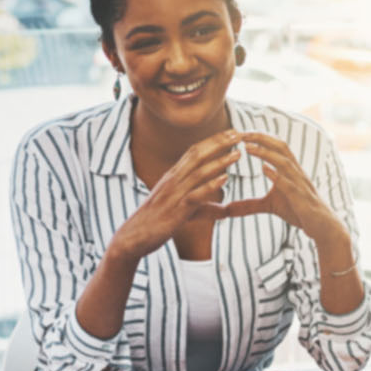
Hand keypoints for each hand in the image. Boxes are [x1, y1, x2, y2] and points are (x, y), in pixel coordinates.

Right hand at [113, 131, 245, 259]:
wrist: (132, 237)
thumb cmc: (156, 222)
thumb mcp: (183, 211)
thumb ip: (205, 208)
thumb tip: (225, 211)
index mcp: (173, 176)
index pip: (194, 152)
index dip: (213, 141)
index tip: (231, 133)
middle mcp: (173, 180)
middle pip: (197, 154)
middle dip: (218, 142)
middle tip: (238, 133)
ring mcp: (173, 194)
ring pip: (198, 172)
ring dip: (219, 162)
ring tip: (237, 154)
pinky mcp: (175, 211)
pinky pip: (195, 195)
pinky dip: (210, 186)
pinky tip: (225, 179)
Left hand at [219, 132, 346, 246]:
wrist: (323, 227)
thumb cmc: (299, 212)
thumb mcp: (270, 206)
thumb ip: (251, 205)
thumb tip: (229, 208)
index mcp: (290, 170)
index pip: (276, 146)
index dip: (260, 137)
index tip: (241, 133)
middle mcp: (296, 172)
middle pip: (280, 146)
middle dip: (261, 138)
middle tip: (242, 134)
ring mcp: (300, 185)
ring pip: (284, 162)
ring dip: (266, 153)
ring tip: (248, 148)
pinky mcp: (301, 199)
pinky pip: (289, 184)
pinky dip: (276, 176)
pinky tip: (264, 169)